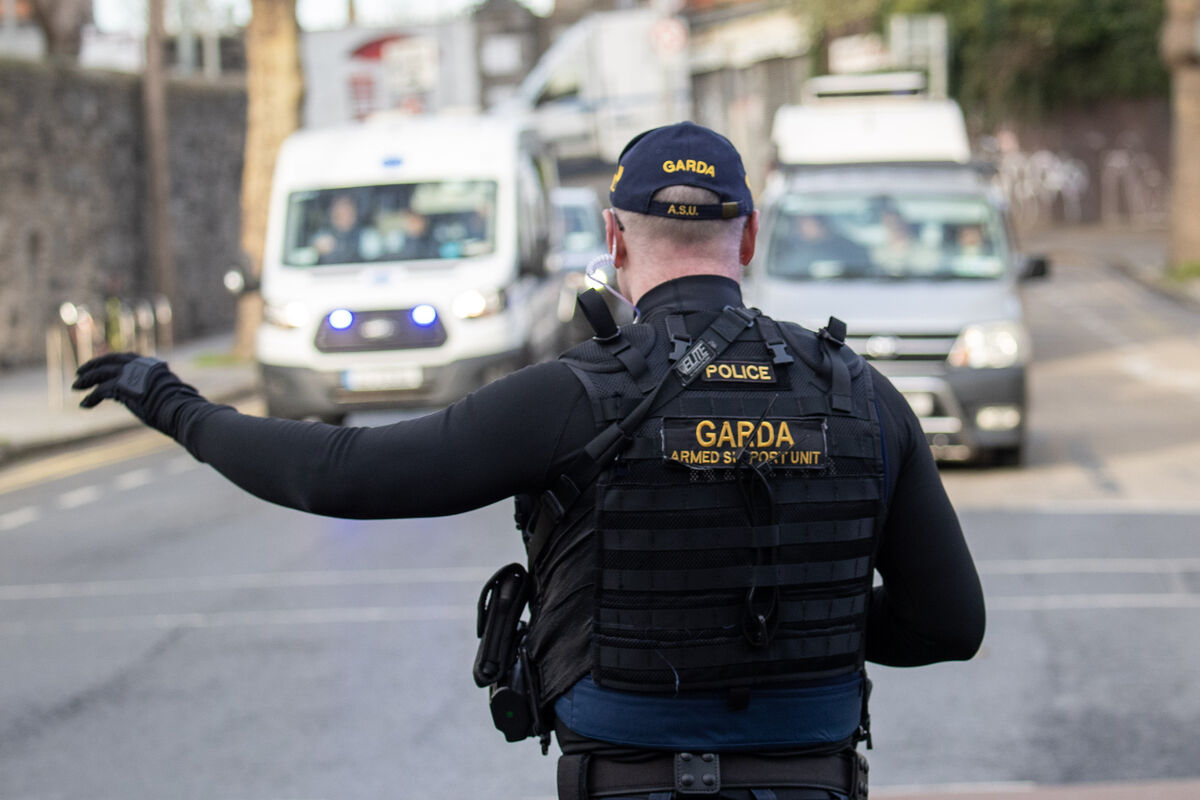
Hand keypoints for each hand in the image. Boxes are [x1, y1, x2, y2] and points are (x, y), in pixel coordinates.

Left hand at [73, 352, 200, 435]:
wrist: (182, 411)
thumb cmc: (183, 408)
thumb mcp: (173, 394)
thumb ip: (163, 390)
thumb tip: (176, 396)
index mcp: (152, 365)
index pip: (126, 358)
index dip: (111, 361)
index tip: (102, 365)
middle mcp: (140, 365)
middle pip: (110, 361)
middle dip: (93, 366)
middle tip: (80, 372)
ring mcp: (130, 374)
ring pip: (101, 373)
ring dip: (86, 380)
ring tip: (75, 387)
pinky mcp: (122, 386)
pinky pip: (100, 390)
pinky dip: (91, 398)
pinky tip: (84, 404)